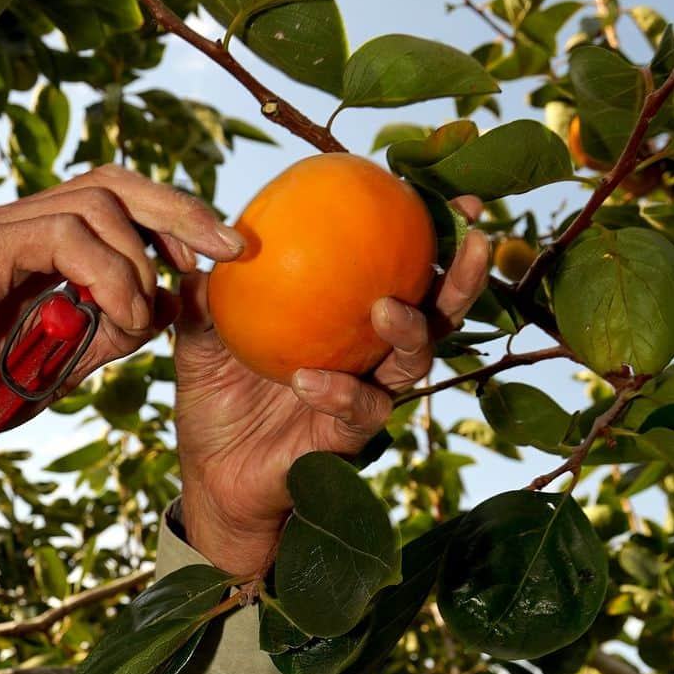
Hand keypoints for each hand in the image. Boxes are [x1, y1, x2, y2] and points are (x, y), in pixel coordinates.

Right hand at [0, 166, 244, 467]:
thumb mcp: (58, 361)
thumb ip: (109, 329)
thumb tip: (171, 304)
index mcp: (31, 242)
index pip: (114, 200)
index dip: (172, 217)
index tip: (216, 255)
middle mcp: (12, 224)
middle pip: (113, 182)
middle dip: (181, 209)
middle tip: (229, 248)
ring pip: (93, 204)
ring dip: (139, 261)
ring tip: (143, 316)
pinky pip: (61, 238)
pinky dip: (107, 274)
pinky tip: (120, 315)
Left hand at [174, 198, 490, 576]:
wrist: (212, 477)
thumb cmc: (216, 402)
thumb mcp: (200, 339)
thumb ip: (207, 295)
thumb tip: (208, 245)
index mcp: (344, 321)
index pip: (393, 269)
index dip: (426, 234)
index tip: (449, 196)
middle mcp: (368, 355)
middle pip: (435, 311)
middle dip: (461, 275)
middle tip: (472, 238)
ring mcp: (366, 396)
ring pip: (415, 361)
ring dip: (408, 330)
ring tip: (385, 307)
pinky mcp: (349, 439)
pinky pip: (358, 412)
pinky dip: (339, 393)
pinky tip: (309, 380)